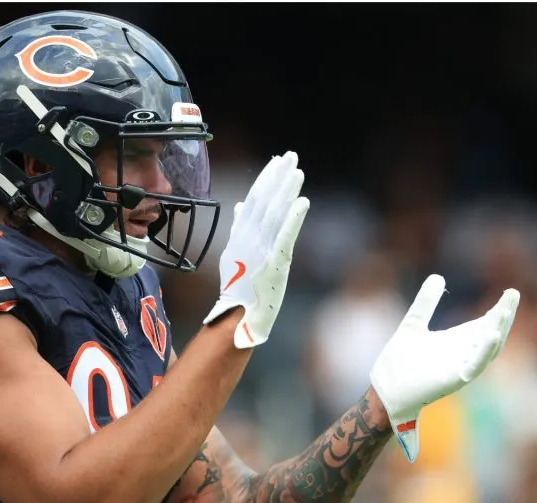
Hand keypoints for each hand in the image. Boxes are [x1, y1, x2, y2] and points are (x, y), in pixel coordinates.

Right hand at [203, 152, 309, 348]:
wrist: (240, 313)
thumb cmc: (238, 285)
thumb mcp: (233, 252)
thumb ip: (239, 227)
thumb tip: (240, 206)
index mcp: (241, 234)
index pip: (255, 199)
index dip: (266, 178)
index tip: (277, 161)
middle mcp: (249, 238)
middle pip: (265, 201)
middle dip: (278, 177)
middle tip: (290, 156)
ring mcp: (261, 249)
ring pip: (275, 213)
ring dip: (287, 191)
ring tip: (298, 171)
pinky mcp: (274, 262)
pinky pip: (285, 235)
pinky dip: (294, 217)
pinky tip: (303, 201)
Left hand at [370, 274, 519, 461]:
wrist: (384, 391)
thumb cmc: (398, 362)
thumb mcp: (413, 323)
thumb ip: (426, 302)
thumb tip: (438, 276)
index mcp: (456, 341)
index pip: (484, 323)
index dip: (498, 309)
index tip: (511, 292)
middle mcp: (463, 354)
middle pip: (491, 334)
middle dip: (504, 316)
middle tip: (513, 294)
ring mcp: (460, 368)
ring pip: (487, 349)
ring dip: (498, 330)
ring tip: (504, 310)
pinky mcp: (454, 380)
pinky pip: (474, 366)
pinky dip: (484, 351)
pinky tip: (492, 335)